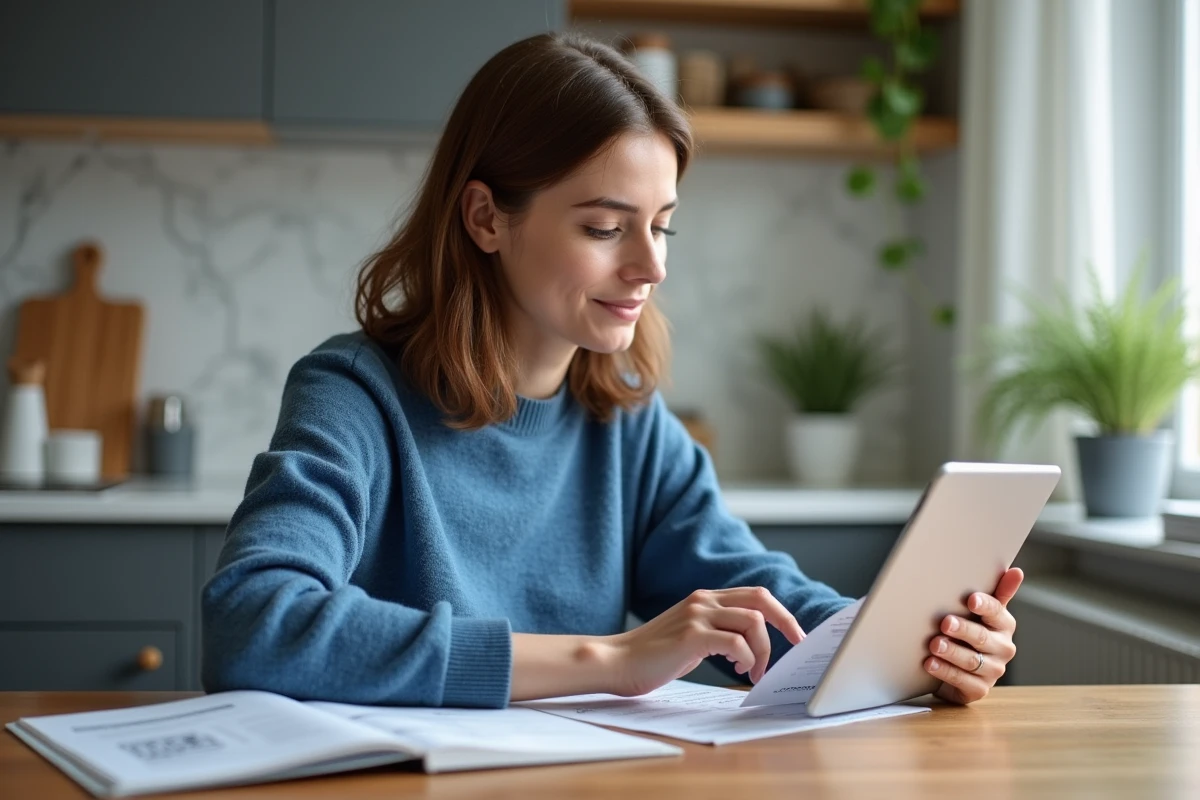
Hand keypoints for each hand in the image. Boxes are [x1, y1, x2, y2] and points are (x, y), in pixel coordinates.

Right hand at [604, 587, 804, 696]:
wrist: (617, 662)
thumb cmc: (652, 656)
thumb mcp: (690, 636)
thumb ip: (716, 631)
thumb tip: (749, 646)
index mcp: (704, 598)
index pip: (755, 594)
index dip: (781, 613)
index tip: (795, 635)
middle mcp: (703, 600)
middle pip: (761, 598)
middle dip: (786, 622)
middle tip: (796, 646)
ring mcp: (697, 615)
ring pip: (753, 622)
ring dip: (762, 651)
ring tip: (752, 671)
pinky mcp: (691, 636)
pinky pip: (736, 642)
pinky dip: (746, 658)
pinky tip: (737, 670)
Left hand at [925, 567, 1023, 704]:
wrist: (960, 666)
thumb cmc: (970, 631)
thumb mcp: (981, 611)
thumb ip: (998, 592)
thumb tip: (1015, 571)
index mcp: (1004, 625)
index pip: (997, 613)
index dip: (985, 606)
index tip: (971, 600)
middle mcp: (1003, 648)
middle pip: (982, 638)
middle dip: (963, 630)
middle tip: (945, 622)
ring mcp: (992, 670)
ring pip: (971, 660)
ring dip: (951, 652)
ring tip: (934, 644)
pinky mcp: (978, 689)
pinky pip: (962, 681)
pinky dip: (945, 671)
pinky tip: (930, 663)